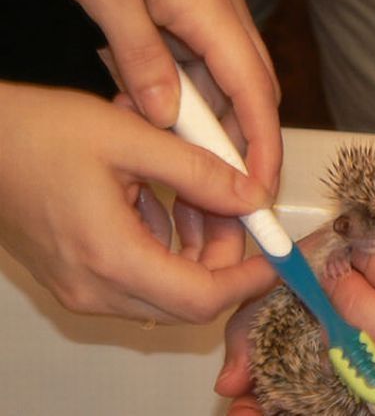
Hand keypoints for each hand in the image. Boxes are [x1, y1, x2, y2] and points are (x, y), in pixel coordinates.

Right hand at [0, 82, 274, 322]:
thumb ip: (199, 172)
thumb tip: (252, 196)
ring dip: (196, 246)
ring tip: (196, 193)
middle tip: (233, 206)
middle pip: (188, 298)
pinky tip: (164, 200)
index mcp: (110, 257)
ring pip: (167, 287)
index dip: (248, 279)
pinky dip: (167, 244)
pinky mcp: (79, 276)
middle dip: (225, 256)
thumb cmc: (41, 134)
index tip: (276, 256)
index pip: (202, 296)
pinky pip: (141, 276)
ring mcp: (84, 287)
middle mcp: (95, 287)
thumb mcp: (132, 138)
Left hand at [35, 0, 280, 191]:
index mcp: (210, 8)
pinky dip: (192, 96)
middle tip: (227, 190)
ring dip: (213, 123)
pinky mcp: (194, 11)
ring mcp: (211, 12)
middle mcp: (222, 13)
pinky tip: (162, 110)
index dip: (262, 143)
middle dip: (246, 144)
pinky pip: (205, 65)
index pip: (253, 90)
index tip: (261, 185)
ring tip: (185, 156)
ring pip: (228, 82)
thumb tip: (167, 114)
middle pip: (251, 92)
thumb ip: (140, 56)